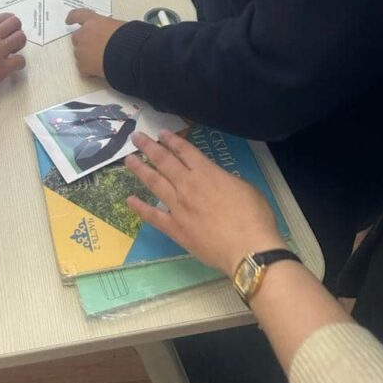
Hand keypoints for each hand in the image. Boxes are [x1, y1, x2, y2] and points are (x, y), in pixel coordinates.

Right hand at [0, 13, 26, 101]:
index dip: (5, 23)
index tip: (5, 28)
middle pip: (14, 23)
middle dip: (15, 30)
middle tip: (11, 39)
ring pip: (20, 38)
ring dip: (19, 44)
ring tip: (13, 51)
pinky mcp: (2, 68)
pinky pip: (20, 61)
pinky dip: (19, 63)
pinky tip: (12, 66)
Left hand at [66, 8, 127, 76]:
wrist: (130, 56)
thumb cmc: (130, 40)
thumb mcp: (122, 26)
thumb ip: (111, 28)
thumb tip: (114, 33)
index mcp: (94, 22)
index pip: (78, 15)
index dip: (72, 17)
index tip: (69, 20)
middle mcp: (84, 34)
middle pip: (76, 37)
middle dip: (83, 41)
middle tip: (95, 47)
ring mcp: (81, 51)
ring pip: (79, 53)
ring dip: (86, 55)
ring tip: (102, 60)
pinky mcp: (83, 66)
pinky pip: (83, 68)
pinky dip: (90, 69)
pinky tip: (101, 69)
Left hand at [126, 131, 282, 275]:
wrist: (248, 249)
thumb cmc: (254, 217)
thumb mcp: (246, 188)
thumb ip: (226, 180)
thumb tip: (219, 180)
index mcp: (206, 173)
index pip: (184, 151)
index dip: (171, 140)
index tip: (161, 133)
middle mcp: (187, 185)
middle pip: (164, 161)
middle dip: (148, 147)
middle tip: (136, 137)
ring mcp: (178, 206)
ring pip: (154, 182)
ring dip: (140, 169)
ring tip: (129, 159)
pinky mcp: (175, 228)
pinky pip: (153, 215)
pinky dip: (140, 207)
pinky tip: (129, 200)